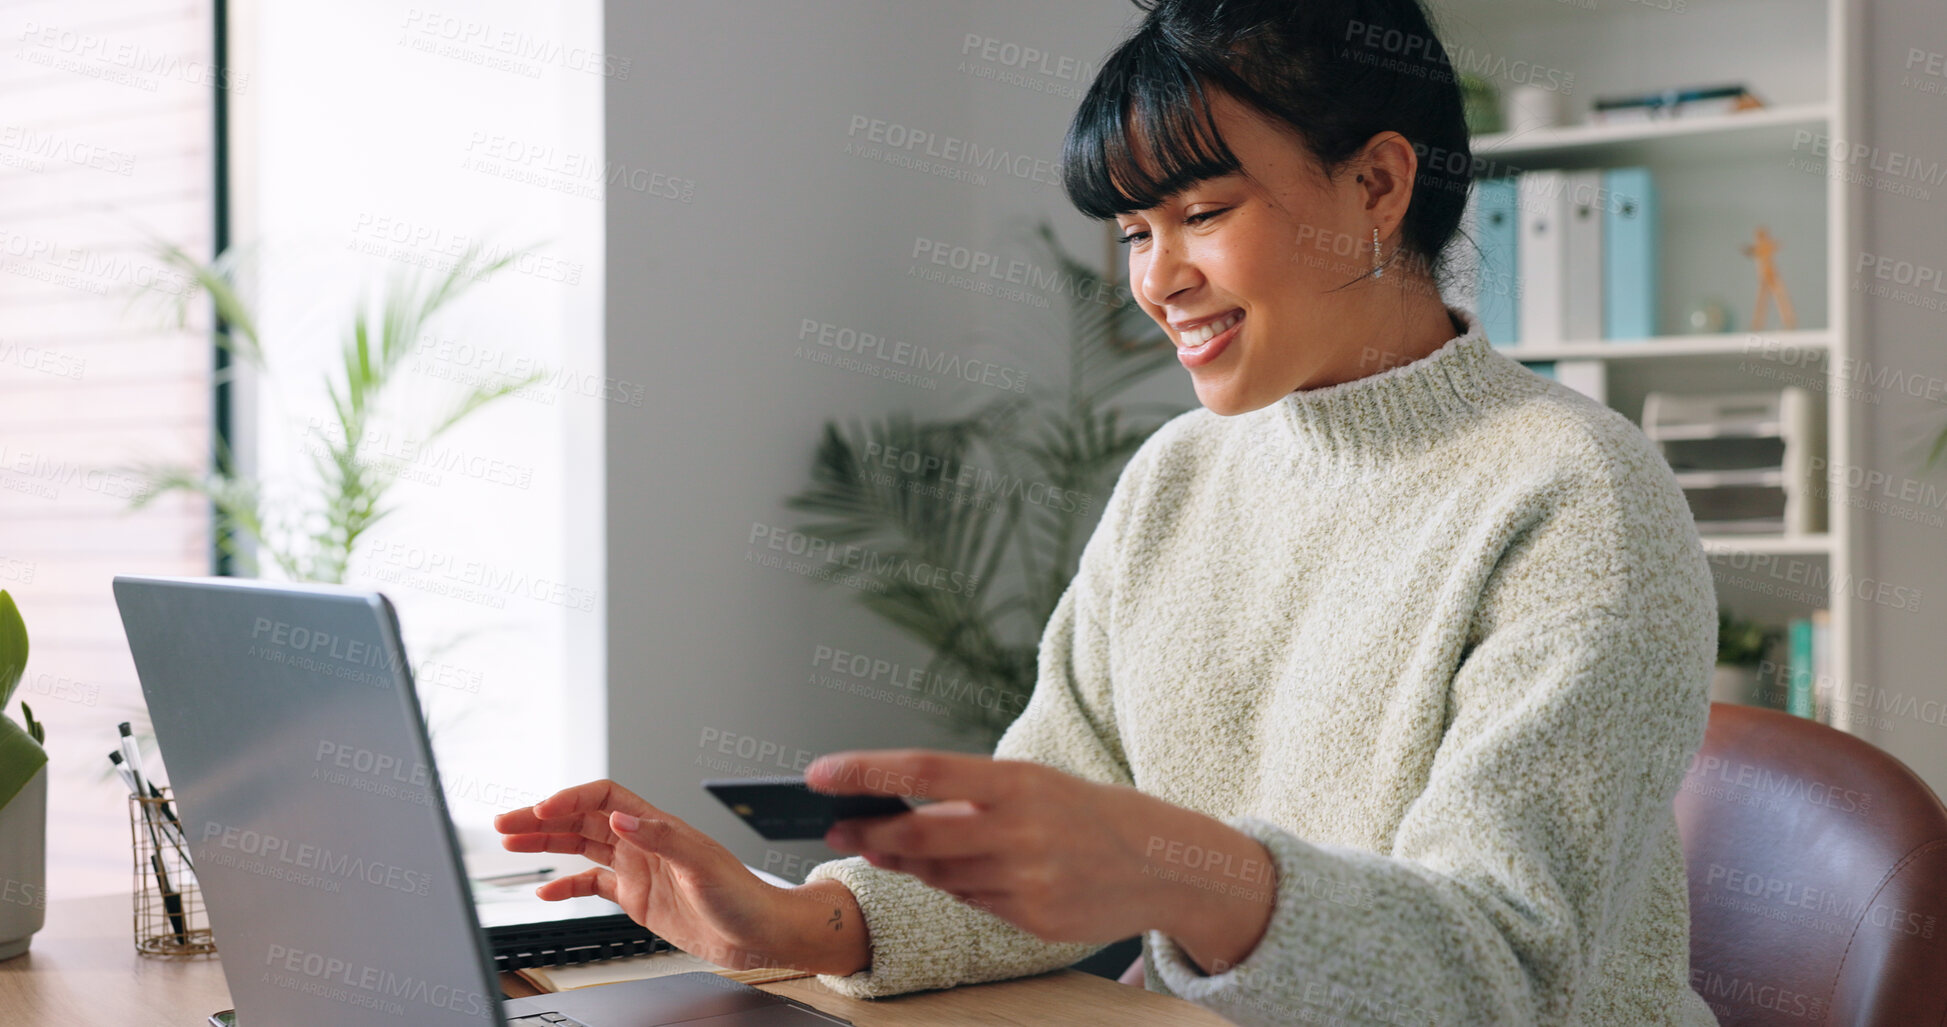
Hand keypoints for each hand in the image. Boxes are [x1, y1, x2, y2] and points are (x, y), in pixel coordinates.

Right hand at [493, 779, 868, 975]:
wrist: (760, 933)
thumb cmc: (744, 896)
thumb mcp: (702, 864)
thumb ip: (661, 838)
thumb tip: (620, 817)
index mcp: (657, 827)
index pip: (603, 799)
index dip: (569, 800)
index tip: (539, 812)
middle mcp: (644, 843)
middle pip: (583, 820)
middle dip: (543, 819)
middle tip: (505, 824)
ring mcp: (638, 869)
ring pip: (582, 848)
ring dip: (547, 845)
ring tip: (513, 845)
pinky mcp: (638, 897)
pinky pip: (594, 884)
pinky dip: (568, 885)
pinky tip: (547, 891)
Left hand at [805, 750, 1276, 970]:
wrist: (1168, 863)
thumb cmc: (1088, 814)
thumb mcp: (1037, 787)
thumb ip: (970, 801)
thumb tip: (893, 816)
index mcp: (1020, 780)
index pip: (924, 770)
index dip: (865, 772)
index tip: (817, 774)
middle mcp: (1022, 828)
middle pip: (919, 833)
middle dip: (868, 831)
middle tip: (834, 825)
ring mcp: (1029, 878)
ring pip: (939, 874)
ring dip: (904, 860)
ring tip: (880, 844)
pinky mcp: (1035, 917)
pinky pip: (972, 902)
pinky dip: (953, 885)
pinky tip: (949, 872)